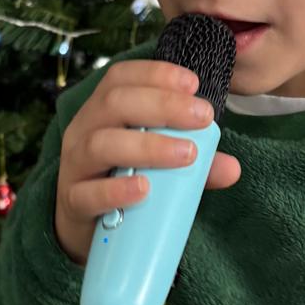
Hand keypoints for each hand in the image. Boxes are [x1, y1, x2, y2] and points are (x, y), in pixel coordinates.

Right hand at [55, 59, 241, 265]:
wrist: (88, 230)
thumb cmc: (124, 182)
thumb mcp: (160, 166)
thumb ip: (194, 164)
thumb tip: (231, 168)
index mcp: (103, 111)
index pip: (120, 78)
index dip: (155, 74)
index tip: (193, 84)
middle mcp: (84, 131)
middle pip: (114, 103)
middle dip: (162, 105)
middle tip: (202, 117)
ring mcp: (74, 166)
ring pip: (101, 144)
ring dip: (147, 145)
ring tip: (185, 154)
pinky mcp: (73, 202)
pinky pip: (88, 193)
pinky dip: (116, 190)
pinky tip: (143, 189)